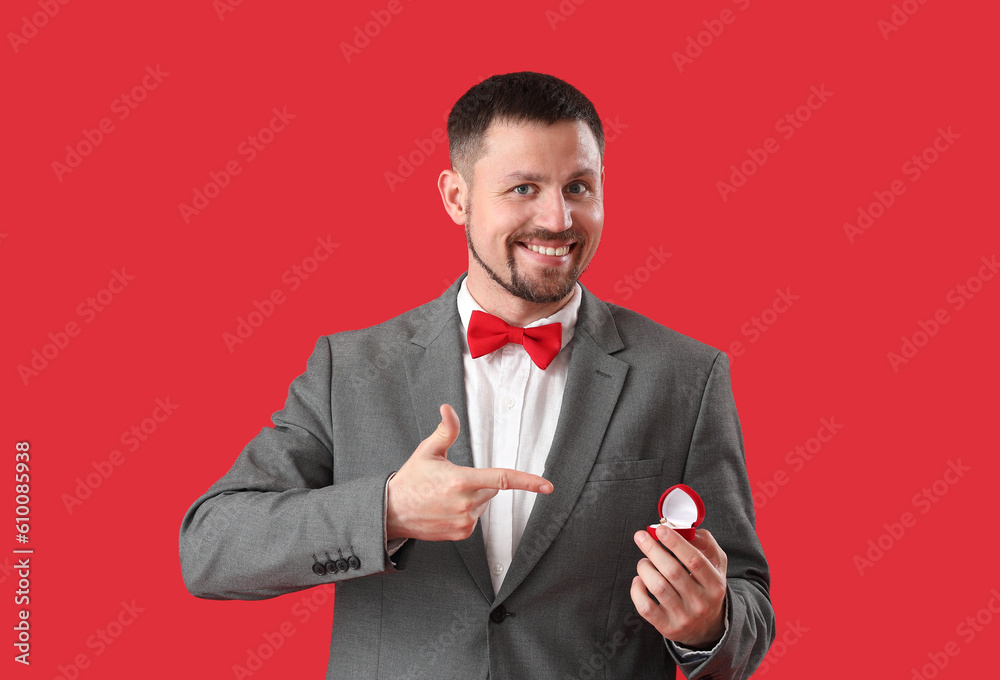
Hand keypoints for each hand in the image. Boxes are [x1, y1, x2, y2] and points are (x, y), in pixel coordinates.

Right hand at [386, 404, 553, 540]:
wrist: (393, 512)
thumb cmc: (411, 480)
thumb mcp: (427, 451)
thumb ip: (444, 430)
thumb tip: (447, 409)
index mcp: (461, 481)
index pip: (502, 479)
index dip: (528, 482)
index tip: (547, 486)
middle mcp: (466, 504)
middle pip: (491, 489)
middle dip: (478, 482)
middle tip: (450, 481)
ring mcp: (464, 521)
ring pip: (483, 504)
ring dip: (471, 498)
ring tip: (444, 497)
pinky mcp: (461, 533)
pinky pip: (474, 518)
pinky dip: (465, 512)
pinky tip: (445, 510)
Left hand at [630, 527, 727, 649]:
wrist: (708, 627)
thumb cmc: (707, 587)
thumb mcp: (716, 565)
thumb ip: (705, 543)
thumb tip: (683, 529)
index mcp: (715, 584)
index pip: (694, 560)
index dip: (675, 542)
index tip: (660, 529)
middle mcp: (701, 602)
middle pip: (672, 571)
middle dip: (653, 549)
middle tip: (641, 536)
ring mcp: (684, 616)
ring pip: (658, 587)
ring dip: (645, 568)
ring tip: (644, 561)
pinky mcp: (667, 627)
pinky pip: (645, 607)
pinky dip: (637, 590)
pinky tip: (639, 580)